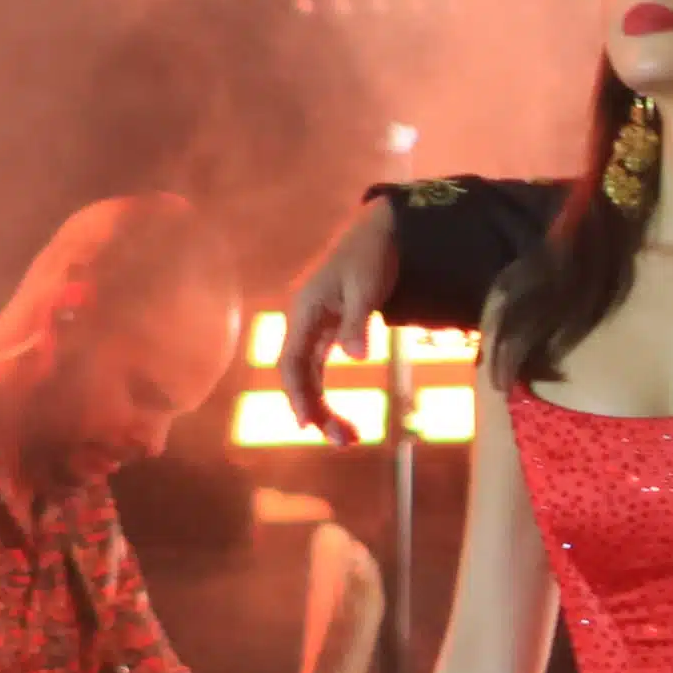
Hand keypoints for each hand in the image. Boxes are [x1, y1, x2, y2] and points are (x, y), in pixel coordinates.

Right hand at [281, 198, 400, 440]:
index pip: (290, 362)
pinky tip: (337, 415)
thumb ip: (360, 321)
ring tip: (349, 436)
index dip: (296, 394)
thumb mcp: (369, 286)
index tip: (308, 425)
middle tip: (345, 441)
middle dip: (315, 410)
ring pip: (309, 375)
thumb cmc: (373, 255)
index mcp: (304, 311)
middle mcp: (303, 321)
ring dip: (322, 406)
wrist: (382, 231)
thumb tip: (356, 357)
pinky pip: (319, 368)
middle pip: (298, 375)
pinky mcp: (329, 329)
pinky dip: (326, 391)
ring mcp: (315, 326)